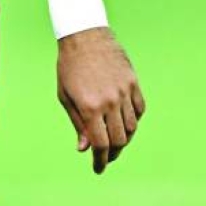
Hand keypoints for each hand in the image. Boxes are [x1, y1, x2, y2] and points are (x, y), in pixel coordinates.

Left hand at [56, 28, 144, 174]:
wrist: (84, 35)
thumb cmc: (69, 67)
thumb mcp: (66, 96)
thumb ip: (78, 124)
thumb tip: (85, 149)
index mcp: (89, 107)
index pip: (100, 144)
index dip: (100, 161)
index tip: (98, 169)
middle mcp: (109, 101)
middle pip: (119, 140)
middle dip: (112, 153)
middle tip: (106, 157)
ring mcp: (124, 91)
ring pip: (132, 127)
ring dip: (125, 139)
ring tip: (115, 142)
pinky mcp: (133, 82)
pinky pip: (140, 109)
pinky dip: (134, 120)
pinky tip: (126, 123)